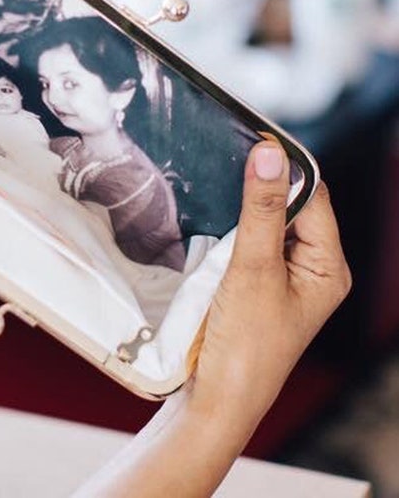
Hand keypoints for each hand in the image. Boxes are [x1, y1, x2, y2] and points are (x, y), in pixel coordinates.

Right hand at [74, 142, 350, 496]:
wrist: (215, 398)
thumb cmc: (246, 343)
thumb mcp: (253, 268)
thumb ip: (260, 209)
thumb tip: (269, 152)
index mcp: (328, 267)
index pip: (314, 198)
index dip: (286, 169)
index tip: (252, 140)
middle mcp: (311, 268)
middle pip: (290, 207)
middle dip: (261, 186)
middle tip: (226, 160)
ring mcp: (281, 277)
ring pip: (265, 222)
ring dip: (241, 207)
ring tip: (215, 187)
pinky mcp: (254, 283)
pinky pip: (246, 240)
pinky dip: (229, 227)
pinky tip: (210, 219)